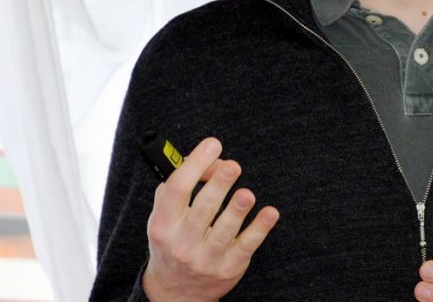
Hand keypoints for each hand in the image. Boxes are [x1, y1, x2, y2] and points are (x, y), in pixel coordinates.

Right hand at [142, 137, 278, 301]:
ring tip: (246, 194)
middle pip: (202, 210)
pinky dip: (260, 229)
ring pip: (224, 231)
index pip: (177, 190)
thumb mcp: (165, 216)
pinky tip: (270, 213)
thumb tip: (209, 159)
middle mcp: (182, 243)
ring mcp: (206, 258)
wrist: (175, 291)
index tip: (212, 145)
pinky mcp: (229, 267)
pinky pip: (246, 246)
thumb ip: (180, 185)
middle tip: (232, 166)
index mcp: (163, 224)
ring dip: (237, 210)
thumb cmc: (172, 241)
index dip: (195, 164)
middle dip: (218, 186)